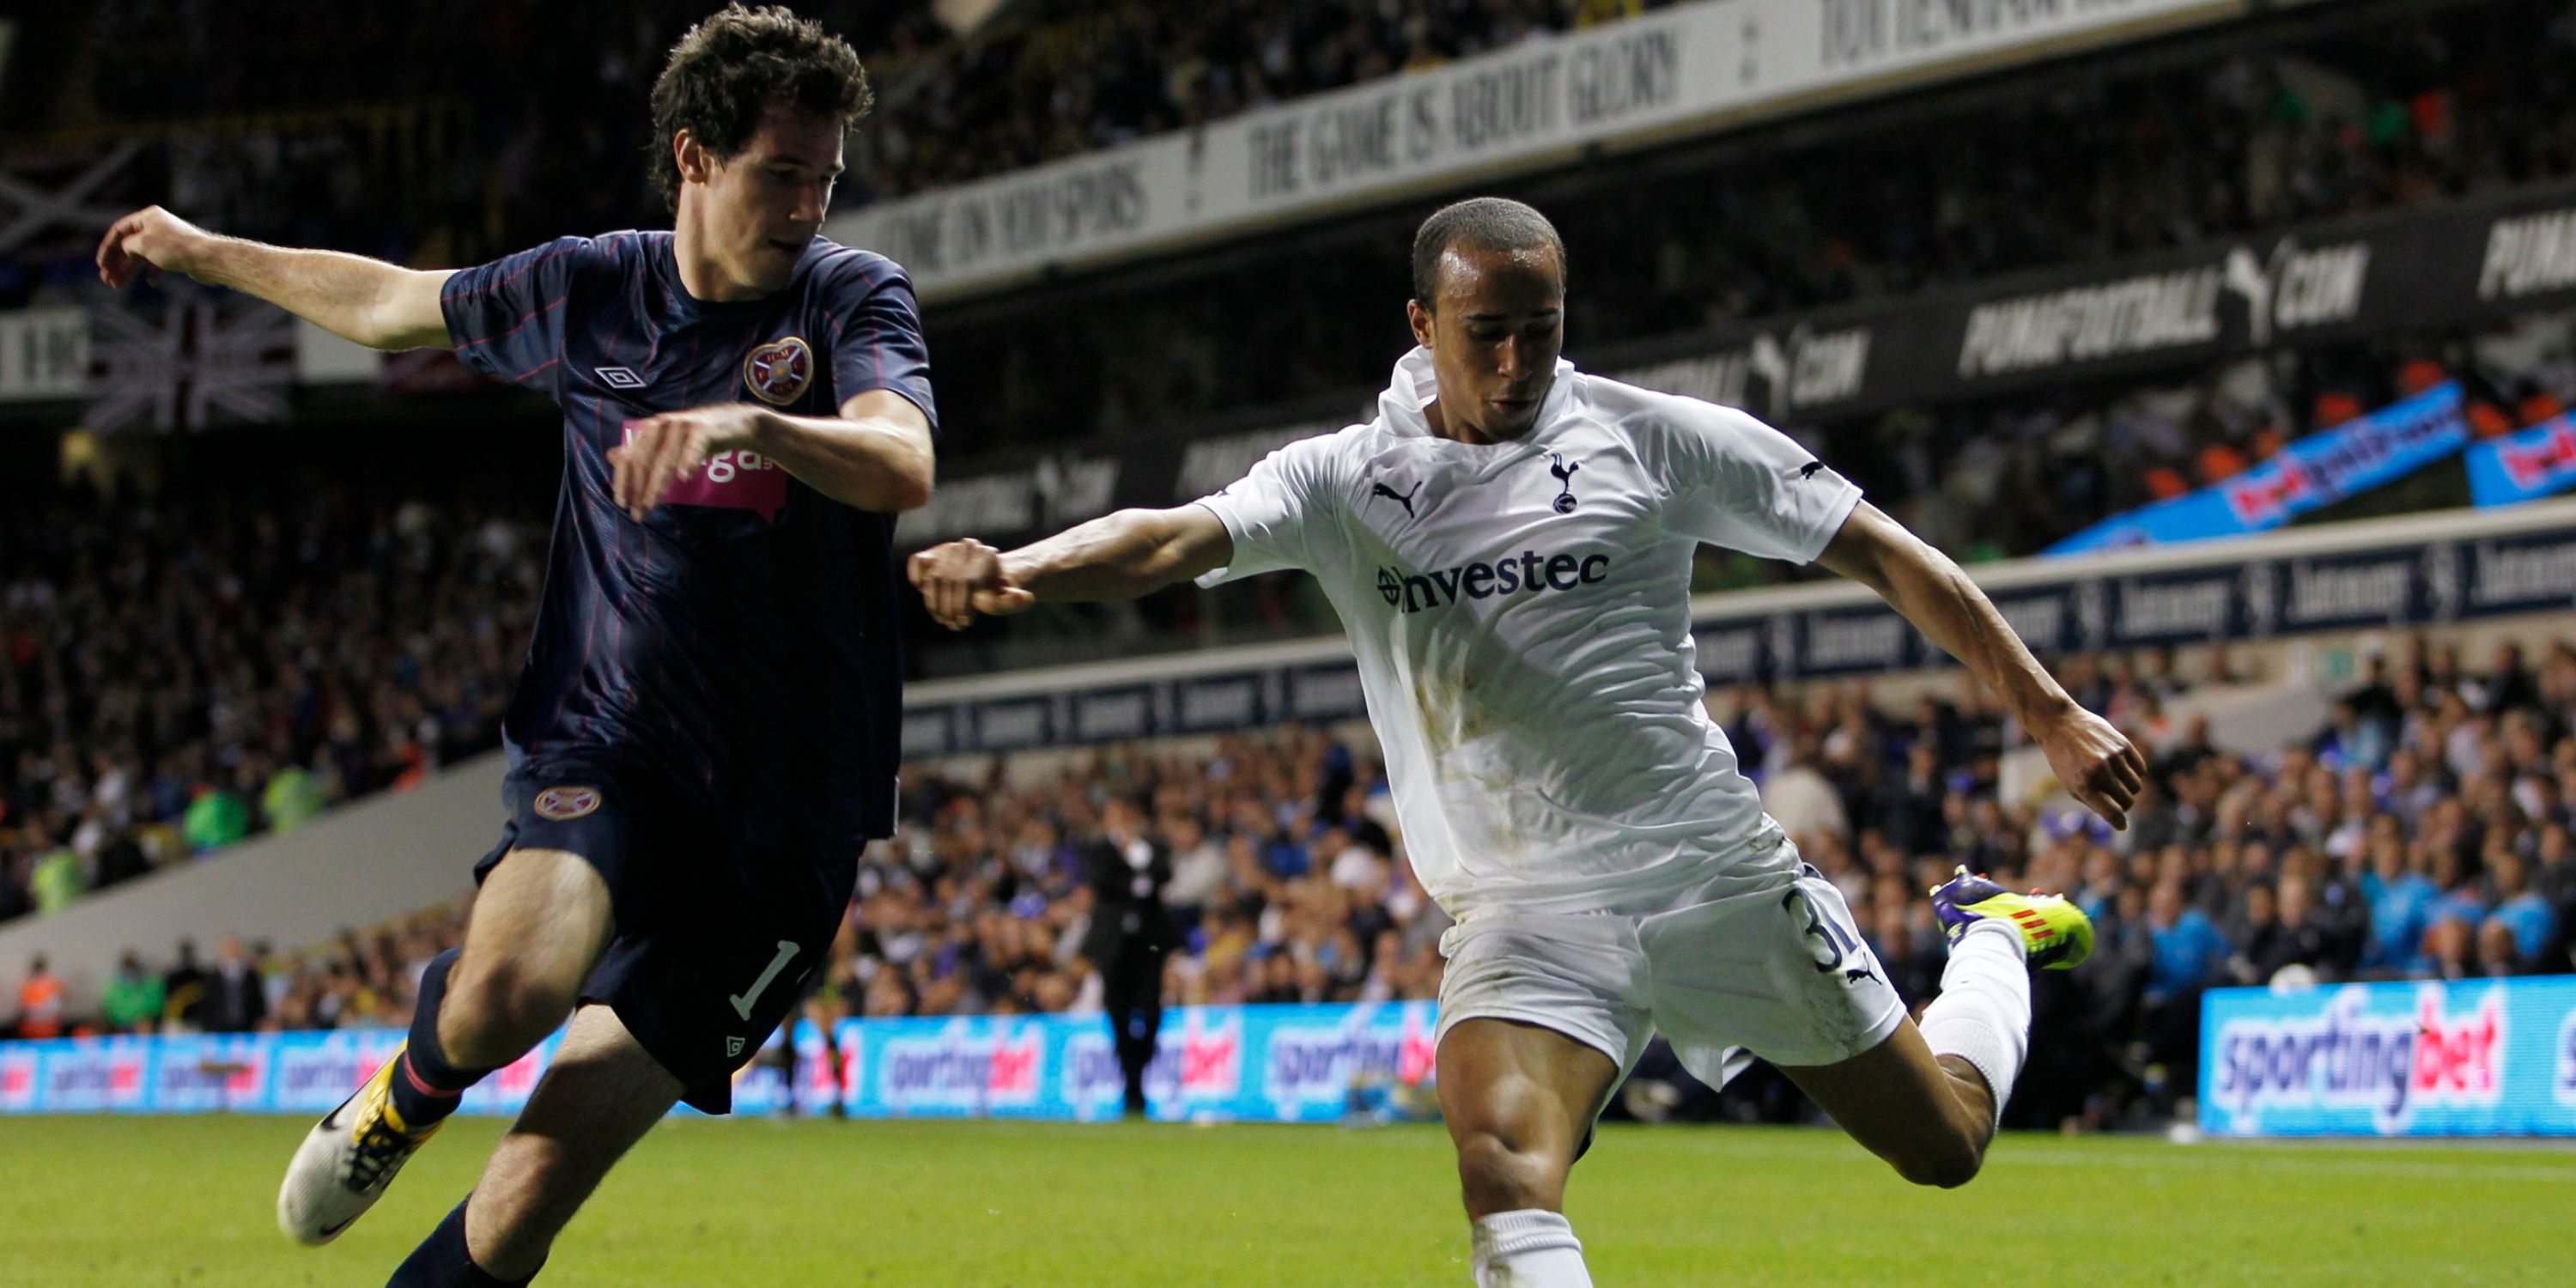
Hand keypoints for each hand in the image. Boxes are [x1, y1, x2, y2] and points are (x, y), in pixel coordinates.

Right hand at [96, 206, 217, 289]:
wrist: (208, 258)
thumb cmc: (175, 248)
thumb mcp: (142, 243)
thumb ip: (127, 245)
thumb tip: (126, 251)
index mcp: (148, 217)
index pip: (120, 230)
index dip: (107, 247)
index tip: (101, 264)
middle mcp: (157, 226)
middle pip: (129, 245)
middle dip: (116, 263)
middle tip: (106, 280)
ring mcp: (168, 240)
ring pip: (142, 256)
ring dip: (129, 270)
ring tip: (116, 285)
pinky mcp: (178, 254)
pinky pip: (159, 263)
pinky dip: (153, 272)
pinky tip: (152, 282)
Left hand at [606, 404, 766, 520]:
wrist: (735, 423)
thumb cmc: (698, 437)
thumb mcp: (667, 445)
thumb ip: (642, 452)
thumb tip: (612, 456)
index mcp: (649, 430)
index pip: (629, 457)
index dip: (623, 481)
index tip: (623, 504)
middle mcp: (661, 424)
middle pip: (644, 459)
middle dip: (639, 488)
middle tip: (640, 512)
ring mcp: (682, 425)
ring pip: (665, 457)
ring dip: (657, 482)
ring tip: (654, 502)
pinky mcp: (703, 428)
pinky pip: (693, 446)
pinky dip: (688, 461)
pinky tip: (685, 477)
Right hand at [908, 539, 1035, 628]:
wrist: (987, 579)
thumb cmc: (996, 592)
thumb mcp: (1006, 600)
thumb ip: (1011, 602)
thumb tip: (1023, 596)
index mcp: (987, 555)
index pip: (969, 581)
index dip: (964, 605)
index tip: (966, 622)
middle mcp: (967, 546)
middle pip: (949, 581)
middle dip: (949, 608)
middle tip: (954, 625)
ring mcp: (948, 548)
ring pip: (933, 576)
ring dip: (934, 603)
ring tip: (943, 618)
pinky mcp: (932, 553)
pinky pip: (918, 562)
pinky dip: (917, 578)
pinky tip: (923, 591)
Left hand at [2030, 702, 2147, 830]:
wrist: (2060, 724)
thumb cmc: (2064, 759)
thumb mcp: (2070, 784)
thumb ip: (2093, 801)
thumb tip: (2117, 817)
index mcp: (2084, 785)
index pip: (2112, 813)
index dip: (2119, 823)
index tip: (2121, 825)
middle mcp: (2100, 771)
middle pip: (2127, 801)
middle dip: (2123, 805)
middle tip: (2116, 799)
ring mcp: (2113, 757)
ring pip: (2136, 786)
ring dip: (2129, 789)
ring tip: (2117, 782)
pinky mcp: (2122, 744)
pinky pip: (2140, 769)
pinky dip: (2135, 773)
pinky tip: (2123, 769)